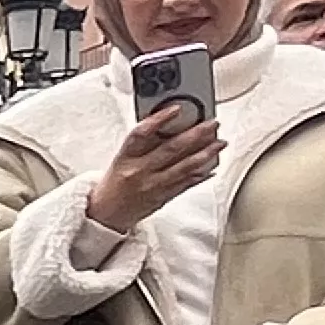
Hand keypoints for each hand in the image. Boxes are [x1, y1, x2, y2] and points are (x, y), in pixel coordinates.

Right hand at [87, 105, 225, 233]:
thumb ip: (143, 145)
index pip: (140, 134)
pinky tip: (212, 166)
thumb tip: (167, 126)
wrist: (105, 215)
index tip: (175, 109)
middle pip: (171, 149)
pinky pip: (186, 185)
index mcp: (125, 158)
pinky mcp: (163, 198)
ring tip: (219, 143)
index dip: (158, 120)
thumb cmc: (113, 184)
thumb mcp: (121, 160)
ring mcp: (153, 186)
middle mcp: (140, 171)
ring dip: (205, 153)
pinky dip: (201, 175)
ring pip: (184, 167)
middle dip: (195, 134)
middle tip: (211, 124)